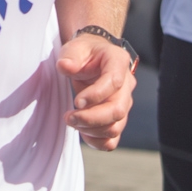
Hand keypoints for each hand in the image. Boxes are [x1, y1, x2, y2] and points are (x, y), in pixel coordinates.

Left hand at [58, 35, 136, 150]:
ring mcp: (124, 103)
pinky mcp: (117, 118)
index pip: (114, 82)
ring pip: (115, 127)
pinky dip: (97, 142)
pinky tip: (81, 132)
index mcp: (118, 62)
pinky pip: (112, 139)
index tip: (76, 101)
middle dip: (91, 118)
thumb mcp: (75, 48)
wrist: (93, 59)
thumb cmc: (84, 53)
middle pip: (118, 110)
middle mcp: (126, 84)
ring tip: (71, 120)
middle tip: (68, 117)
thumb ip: (70, 56)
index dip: (96, 95)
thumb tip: (65, 66)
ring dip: (91, 130)